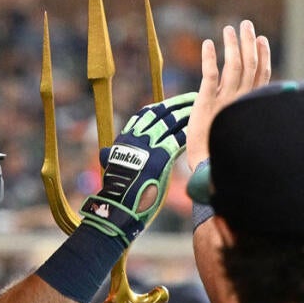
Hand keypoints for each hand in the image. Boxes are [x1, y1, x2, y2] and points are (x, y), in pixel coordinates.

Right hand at [81, 93, 194, 244]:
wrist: (120, 204)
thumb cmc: (116, 189)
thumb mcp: (110, 168)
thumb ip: (110, 157)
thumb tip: (104, 153)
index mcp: (127, 137)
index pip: (146, 114)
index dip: (161, 108)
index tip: (171, 104)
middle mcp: (138, 137)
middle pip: (162, 113)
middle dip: (178, 105)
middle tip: (191, 99)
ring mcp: (150, 145)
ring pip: (172, 123)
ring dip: (187, 116)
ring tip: (199, 111)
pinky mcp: (161, 156)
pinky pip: (178, 139)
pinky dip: (188, 134)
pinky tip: (197, 131)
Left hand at [186, 20, 271, 171]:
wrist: (208, 167)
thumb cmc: (223, 150)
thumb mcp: (236, 129)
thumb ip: (242, 113)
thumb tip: (247, 105)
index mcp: (249, 105)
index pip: (260, 75)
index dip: (262, 56)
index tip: (261, 40)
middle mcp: (240, 100)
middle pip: (249, 65)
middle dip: (249, 42)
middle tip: (246, 25)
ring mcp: (224, 100)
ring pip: (233, 65)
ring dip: (232, 45)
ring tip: (229, 29)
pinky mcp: (206, 102)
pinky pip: (210, 75)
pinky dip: (210, 58)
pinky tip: (208, 44)